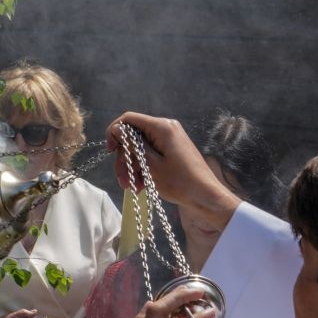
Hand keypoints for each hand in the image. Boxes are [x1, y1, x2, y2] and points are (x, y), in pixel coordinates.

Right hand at [106, 112, 239, 231]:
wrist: (207, 197)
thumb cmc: (180, 182)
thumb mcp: (150, 165)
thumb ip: (132, 145)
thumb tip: (117, 130)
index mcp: (162, 127)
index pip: (128, 119)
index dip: (115, 133)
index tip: (110, 151)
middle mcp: (166, 128)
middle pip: (133, 137)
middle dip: (125, 158)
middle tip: (123, 180)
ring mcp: (170, 139)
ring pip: (140, 148)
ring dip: (133, 166)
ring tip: (133, 187)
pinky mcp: (172, 149)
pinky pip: (151, 153)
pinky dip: (144, 167)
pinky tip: (142, 185)